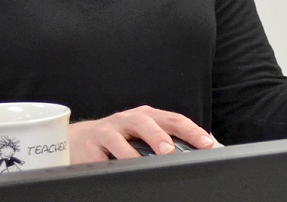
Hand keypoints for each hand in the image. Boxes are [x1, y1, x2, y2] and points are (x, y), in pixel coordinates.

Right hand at [68, 105, 215, 162]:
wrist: (80, 139)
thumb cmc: (120, 137)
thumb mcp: (143, 134)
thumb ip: (165, 140)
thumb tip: (193, 155)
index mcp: (147, 116)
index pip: (173, 120)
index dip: (191, 131)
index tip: (207, 144)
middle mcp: (128, 119)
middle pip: (145, 123)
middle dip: (158, 136)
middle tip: (169, 150)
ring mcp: (108, 131)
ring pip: (119, 139)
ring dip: (131, 153)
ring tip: (141, 164)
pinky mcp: (90, 145)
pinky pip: (100, 156)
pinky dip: (108, 164)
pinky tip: (116, 170)